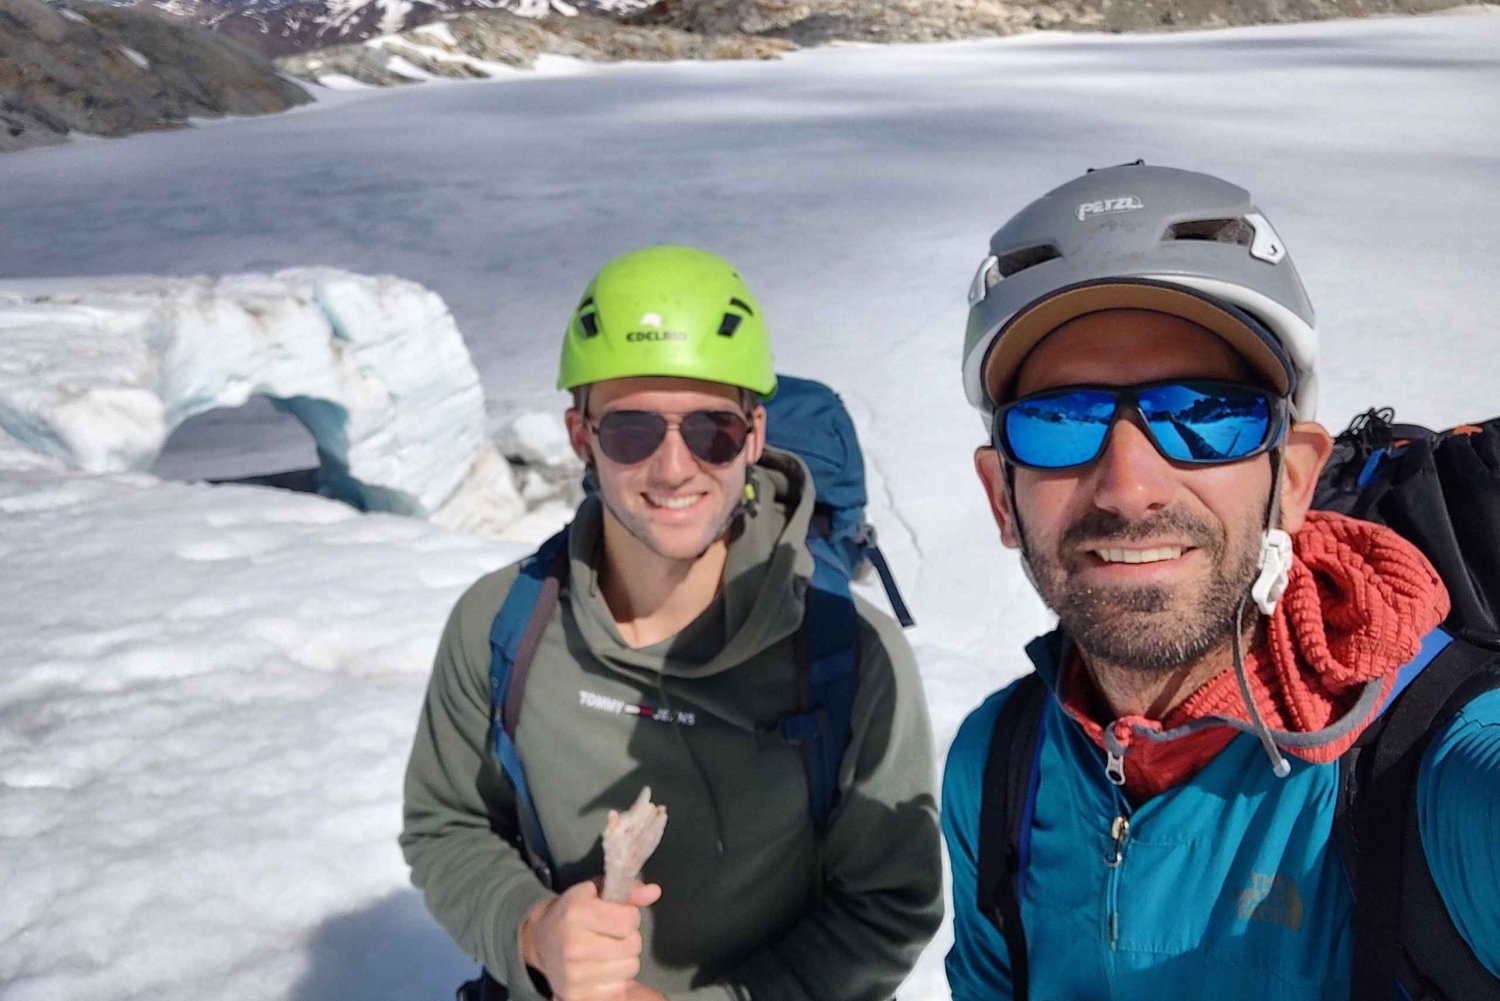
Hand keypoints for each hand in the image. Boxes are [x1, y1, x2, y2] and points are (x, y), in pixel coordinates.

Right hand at [519, 879, 661, 999]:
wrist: (539, 941)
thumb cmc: (572, 912)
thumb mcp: (595, 892)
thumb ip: (628, 891)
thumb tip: (655, 892)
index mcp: (577, 913)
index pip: (629, 920)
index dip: (629, 916)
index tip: (616, 916)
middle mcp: (574, 945)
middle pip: (633, 946)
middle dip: (629, 938)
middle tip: (612, 935)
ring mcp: (574, 974)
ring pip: (630, 968)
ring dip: (625, 959)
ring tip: (608, 952)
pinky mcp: (576, 996)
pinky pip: (619, 989)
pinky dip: (616, 980)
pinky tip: (602, 969)